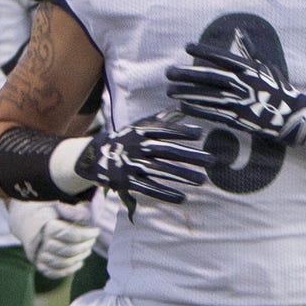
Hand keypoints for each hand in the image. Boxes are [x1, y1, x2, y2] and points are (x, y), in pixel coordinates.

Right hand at [5, 199, 97, 278]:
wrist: (26, 222)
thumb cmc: (47, 214)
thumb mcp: (59, 206)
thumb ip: (73, 209)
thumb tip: (86, 214)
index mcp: (47, 227)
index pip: (72, 234)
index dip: (87, 234)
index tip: (96, 231)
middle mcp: (42, 243)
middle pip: (70, 250)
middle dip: (85, 246)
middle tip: (92, 241)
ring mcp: (39, 256)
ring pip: (64, 262)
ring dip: (79, 257)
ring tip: (87, 250)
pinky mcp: (39, 265)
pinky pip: (55, 273)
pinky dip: (69, 270)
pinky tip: (79, 263)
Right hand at [76, 114, 211, 203]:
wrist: (94, 156)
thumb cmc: (125, 139)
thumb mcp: (138, 126)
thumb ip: (159, 119)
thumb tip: (182, 108)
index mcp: (141, 131)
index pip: (164, 130)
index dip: (181, 132)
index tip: (200, 134)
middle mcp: (137, 147)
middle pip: (167, 151)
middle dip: (190, 156)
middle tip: (211, 161)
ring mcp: (132, 165)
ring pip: (161, 171)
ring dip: (182, 176)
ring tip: (202, 180)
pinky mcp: (127, 182)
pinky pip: (149, 188)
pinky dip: (165, 193)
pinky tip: (182, 197)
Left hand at [164, 37, 305, 144]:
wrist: (291, 115)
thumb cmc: (278, 88)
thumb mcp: (265, 65)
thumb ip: (249, 50)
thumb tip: (238, 32)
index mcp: (249, 68)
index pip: (222, 56)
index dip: (204, 50)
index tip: (187, 46)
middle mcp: (242, 83)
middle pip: (209, 76)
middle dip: (187, 74)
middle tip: (169, 72)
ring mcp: (239, 102)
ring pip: (207, 95)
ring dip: (187, 92)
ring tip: (170, 90)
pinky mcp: (238, 118)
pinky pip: (213, 113)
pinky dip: (197, 109)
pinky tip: (182, 105)